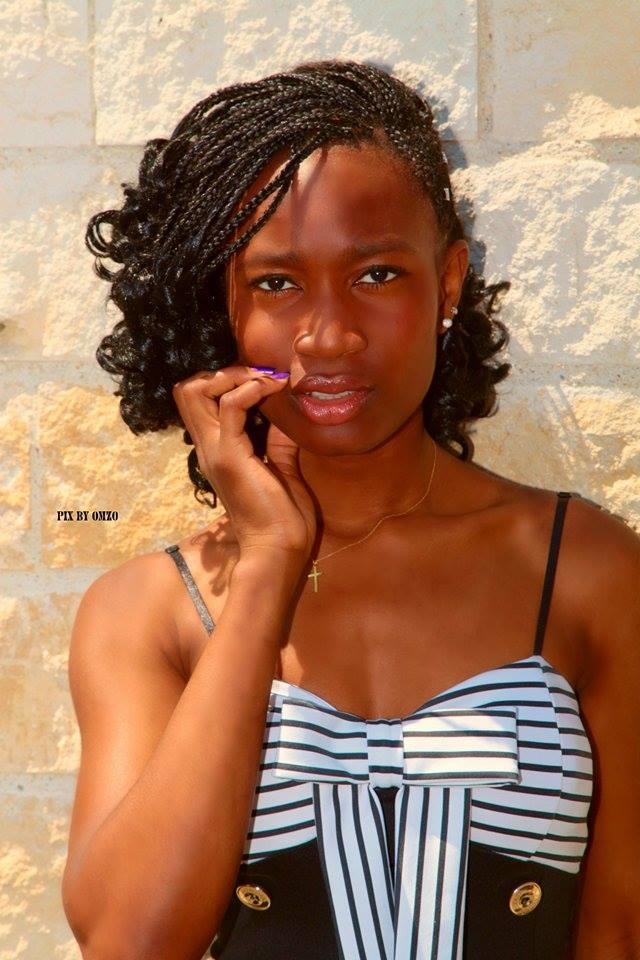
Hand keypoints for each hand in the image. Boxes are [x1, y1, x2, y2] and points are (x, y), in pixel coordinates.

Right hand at [172, 366, 315, 562]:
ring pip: (195, 390)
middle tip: (262, 376)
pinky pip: (230, 406)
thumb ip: (278, 441)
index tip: (266, 380)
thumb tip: (287, 414)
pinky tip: (272, 391)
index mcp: (217, 449)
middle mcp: (208, 447)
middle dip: (224, 371)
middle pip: (187, 390)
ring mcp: (215, 451)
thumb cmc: (282, 518)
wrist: (278, 549)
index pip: (199, 400)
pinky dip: (251, 390)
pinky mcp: (231, 456)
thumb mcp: (282, 468)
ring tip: (266, 381)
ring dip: (234, 375)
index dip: (226, 380)